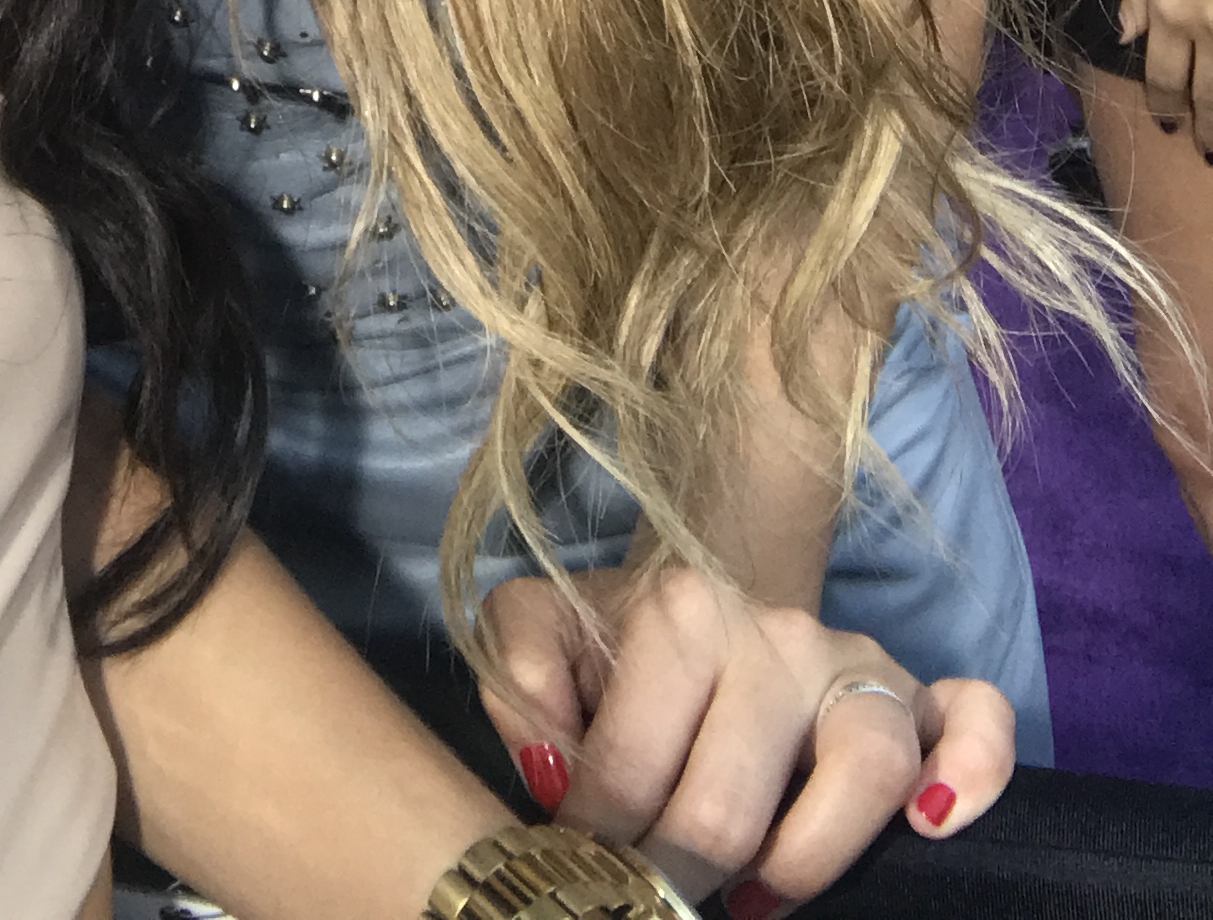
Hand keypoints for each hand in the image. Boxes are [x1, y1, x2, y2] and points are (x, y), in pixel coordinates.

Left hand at [478, 563, 1013, 910]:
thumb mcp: (539, 633)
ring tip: (757, 896)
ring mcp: (857, 663)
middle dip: (682, 874)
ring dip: (804, 859)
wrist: (702, 605)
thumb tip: (549, 767)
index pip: (631, 766)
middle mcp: (777, 629)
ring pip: (864, 767)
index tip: (587, 862)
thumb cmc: (619, 645)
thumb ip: (519, 676)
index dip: (600, 840)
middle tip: (658, 893)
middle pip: (733, 799)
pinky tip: (933, 823)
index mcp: (678, 610)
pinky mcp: (922, 694)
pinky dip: (972, 770)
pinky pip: (976, 720)